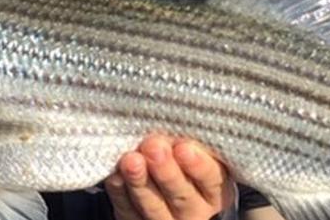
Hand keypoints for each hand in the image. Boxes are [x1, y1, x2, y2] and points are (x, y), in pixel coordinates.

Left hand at [105, 135, 232, 219]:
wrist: (165, 182)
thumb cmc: (184, 153)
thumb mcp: (197, 148)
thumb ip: (189, 140)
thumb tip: (171, 119)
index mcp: (215, 189)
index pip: (210, 179)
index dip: (198, 165)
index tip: (183, 148)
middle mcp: (194, 209)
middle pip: (181, 195)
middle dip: (166, 171)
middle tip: (153, 147)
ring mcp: (166, 219)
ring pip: (153, 206)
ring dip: (140, 182)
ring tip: (131, 160)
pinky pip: (128, 211)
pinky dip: (121, 192)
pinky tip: (115, 174)